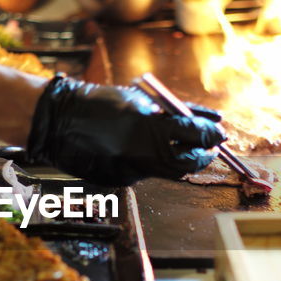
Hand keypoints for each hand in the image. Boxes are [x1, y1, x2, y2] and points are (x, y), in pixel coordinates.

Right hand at [26, 76, 225, 185]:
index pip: (194, 136)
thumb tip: (208, 120)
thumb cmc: (101, 103)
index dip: (211, 136)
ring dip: (180, 162)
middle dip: (201, 156)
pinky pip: (143, 174)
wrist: (60, 120)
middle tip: (210, 149)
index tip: (220, 133)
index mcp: (150, 127)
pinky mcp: (118, 181)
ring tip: (183, 151)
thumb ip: (174, 112)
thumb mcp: (141, 100)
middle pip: (186, 163)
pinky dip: (150, 164)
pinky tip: (143, 153)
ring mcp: (129, 170)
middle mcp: (142, 153)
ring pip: (166, 172)